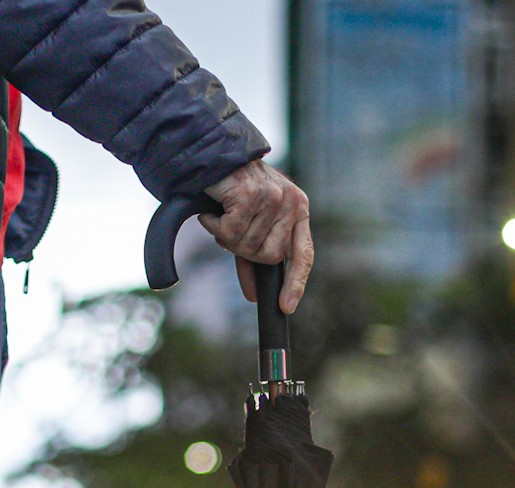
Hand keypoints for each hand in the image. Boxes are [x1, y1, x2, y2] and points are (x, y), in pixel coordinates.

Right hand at [201, 161, 313, 312]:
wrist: (211, 153)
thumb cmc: (232, 189)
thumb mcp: (251, 222)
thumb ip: (255, 255)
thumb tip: (254, 295)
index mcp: (298, 209)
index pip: (303, 254)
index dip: (296, 283)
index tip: (286, 306)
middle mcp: (291, 203)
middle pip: (270, 256)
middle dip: (244, 252)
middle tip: (230, 232)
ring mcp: (274, 197)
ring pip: (248, 245)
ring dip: (227, 237)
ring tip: (221, 215)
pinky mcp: (251, 195)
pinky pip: (230, 232)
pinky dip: (214, 226)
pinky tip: (212, 211)